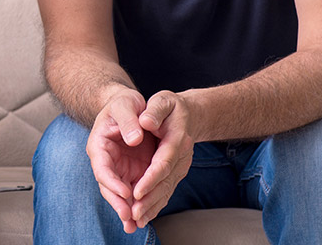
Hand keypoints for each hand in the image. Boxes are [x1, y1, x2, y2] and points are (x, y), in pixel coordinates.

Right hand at [86, 86, 153, 232]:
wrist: (131, 107)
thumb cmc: (124, 103)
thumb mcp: (125, 105)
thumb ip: (128, 121)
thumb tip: (134, 139)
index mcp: (99, 145)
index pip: (102, 168)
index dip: (112, 182)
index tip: (126, 192)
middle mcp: (106, 161)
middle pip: (108, 187)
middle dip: (118, 203)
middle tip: (128, 217)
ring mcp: (118, 169)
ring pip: (120, 194)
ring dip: (126, 210)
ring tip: (133, 226)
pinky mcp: (130, 173)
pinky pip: (132, 192)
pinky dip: (137, 205)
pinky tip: (143, 219)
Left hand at [128, 91, 195, 226]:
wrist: (187, 115)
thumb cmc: (170, 107)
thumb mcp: (163, 101)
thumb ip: (154, 111)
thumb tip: (145, 123)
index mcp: (177, 139)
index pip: (163, 162)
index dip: (150, 178)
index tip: (136, 192)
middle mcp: (181, 156)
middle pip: (165, 181)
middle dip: (149, 199)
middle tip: (133, 214)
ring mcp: (180, 167)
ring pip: (166, 190)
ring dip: (151, 207)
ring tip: (136, 221)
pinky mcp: (176, 173)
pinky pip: (166, 191)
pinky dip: (155, 205)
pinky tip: (144, 217)